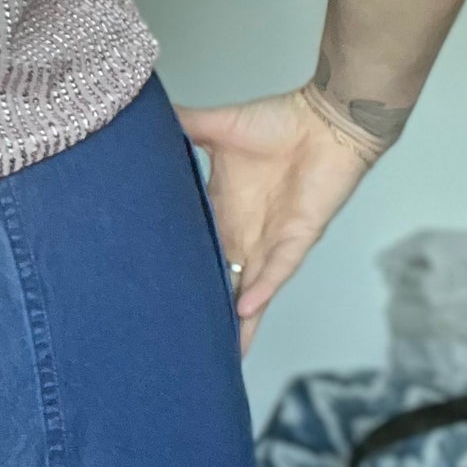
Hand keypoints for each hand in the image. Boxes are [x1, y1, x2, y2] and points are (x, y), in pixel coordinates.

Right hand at [175, 89, 379, 354]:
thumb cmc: (279, 122)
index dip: (182, 272)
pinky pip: (277, 270)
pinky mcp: (297, 238)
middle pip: (222, 280)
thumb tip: (140, 117)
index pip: (198, 249)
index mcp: (222, 210)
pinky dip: (261, 289)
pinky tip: (243, 311)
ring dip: (235, 318)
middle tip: (180, 339)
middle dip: (207, 309)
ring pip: (249, 289)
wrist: (327, 120)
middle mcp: (245, 232)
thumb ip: (183, 125)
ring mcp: (271, 240)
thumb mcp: (217, 125)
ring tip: (217, 349)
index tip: (157, 294)